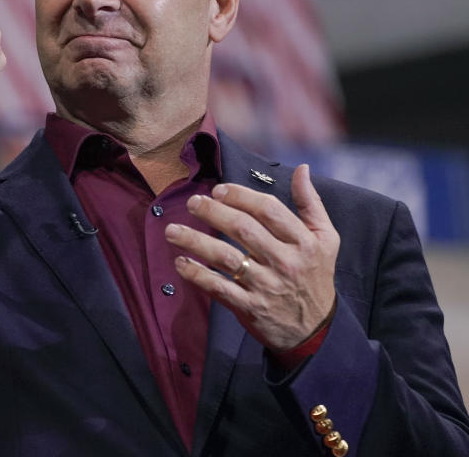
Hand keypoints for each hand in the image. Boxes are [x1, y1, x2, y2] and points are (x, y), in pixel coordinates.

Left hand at [164, 164, 337, 352]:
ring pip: (226, 258)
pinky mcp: (250, 307)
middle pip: (243, 230)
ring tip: (172, 230)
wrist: (316, 330)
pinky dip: (197, 275)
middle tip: (192, 202)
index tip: (218, 190)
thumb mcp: (326, 239)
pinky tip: (180, 262)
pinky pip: (219, 288)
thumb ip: (311, 203)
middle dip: (213, 213)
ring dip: (195, 242)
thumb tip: (302, 169)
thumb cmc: (315, 276)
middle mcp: (285, 262)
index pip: (269, 210)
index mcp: (304, 242)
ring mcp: (266, 286)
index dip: (241, 196)